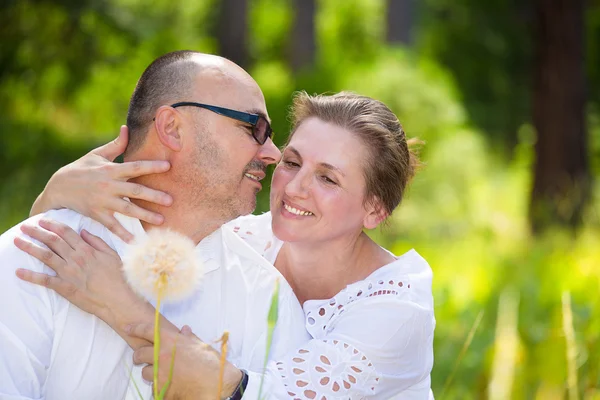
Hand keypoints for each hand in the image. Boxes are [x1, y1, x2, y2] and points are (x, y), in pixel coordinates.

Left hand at [14, 218, 152, 345]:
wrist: (117, 299)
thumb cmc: (118, 277)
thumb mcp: (112, 255)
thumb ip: (97, 242)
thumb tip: (83, 232)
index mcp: (86, 250)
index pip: (66, 233)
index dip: (53, 225)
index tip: (43, 220)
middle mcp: (75, 259)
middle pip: (52, 241)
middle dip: (37, 232)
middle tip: (25, 227)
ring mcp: (68, 273)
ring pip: (45, 256)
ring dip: (29, 248)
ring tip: (17, 241)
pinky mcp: (64, 287)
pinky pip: (44, 280)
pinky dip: (31, 276)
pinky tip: (19, 272)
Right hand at [30, 126, 172, 242]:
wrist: (58, 188)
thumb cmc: (80, 169)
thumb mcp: (96, 155)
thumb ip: (116, 145)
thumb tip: (127, 128)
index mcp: (111, 170)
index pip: (135, 167)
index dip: (151, 166)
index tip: (168, 166)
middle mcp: (108, 186)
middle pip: (135, 191)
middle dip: (154, 195)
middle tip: (171, 200)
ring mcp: (102, 201)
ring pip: (127, 209)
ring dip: (145, 215)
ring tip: (161, 220)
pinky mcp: (96, 214)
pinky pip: (112, 225)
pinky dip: (122, 233)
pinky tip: (136, 241)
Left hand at [128, 323, 242, 399]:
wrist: (217, 382)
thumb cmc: (211, 361)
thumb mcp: (199, 344)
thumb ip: (187, 337)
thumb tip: (183, 330)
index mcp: (170, 340)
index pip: (146, 331)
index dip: (135, 328)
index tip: (128, 328)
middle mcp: (161, 355)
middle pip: (139, 353)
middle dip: (140, 356)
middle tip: (143, 358)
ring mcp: (160, 374)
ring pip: (144, 372)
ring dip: (150, 372)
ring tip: (161, 373)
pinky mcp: (162, 389)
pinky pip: (154, 387)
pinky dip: (160, 386)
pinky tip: (170, 385)